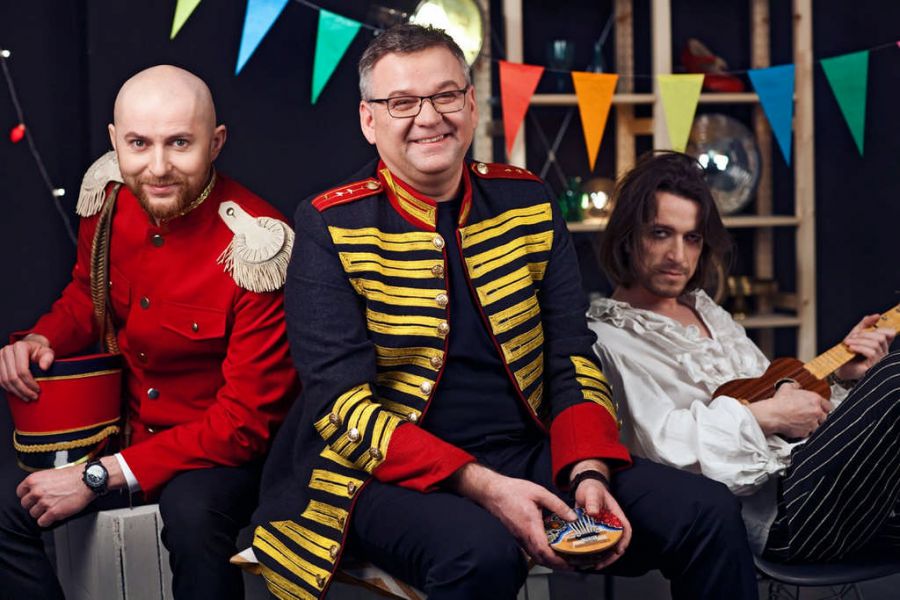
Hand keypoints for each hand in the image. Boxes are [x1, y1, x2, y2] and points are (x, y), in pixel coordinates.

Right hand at [0, 334, 53, 400]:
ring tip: (27, 397)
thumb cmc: (39, 352)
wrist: (30, 348)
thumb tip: (44, 367)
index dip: (30, 382)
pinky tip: (18, 393)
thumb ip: (48, 358)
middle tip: (33, 396)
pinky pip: (0, 381)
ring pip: (5, 380)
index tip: (38, 390)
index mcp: (20, 347)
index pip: (22, 370)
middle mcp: (7, 351)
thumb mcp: (48, 352)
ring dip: (16, 391)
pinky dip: (9, 389)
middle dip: (23, 389)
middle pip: (12, 377)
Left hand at [16, 456, 123, 526]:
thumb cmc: (74, 476)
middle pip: (25, 504)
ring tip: (52, 508)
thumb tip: (35, 490)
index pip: (20, 492)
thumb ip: (40, 482)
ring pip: (33, 514)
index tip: (33, 497)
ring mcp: (44, 502)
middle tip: (44, 503)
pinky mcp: (53, 512)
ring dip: (42, 513)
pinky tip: (53, 515)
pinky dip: (47, 521)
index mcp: (34, 480)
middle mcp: (36, 491)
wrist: (87, 480)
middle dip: (34, 505)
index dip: (28, 496)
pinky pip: (42, 522)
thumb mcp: (51, 474)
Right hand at [449, 463, 575, 569]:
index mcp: (530, 526)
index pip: (544, 550)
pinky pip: (533, 550)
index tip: (570, 562)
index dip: (557, 560)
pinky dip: (545, 554)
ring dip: (552, 561)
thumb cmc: (513, 492)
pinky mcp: (519, 536)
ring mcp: (521, 538)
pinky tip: (553, 548)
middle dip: (559, 565)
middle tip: (574, 563)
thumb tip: (573, 517)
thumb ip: (558, 505)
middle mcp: (525, 536)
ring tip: (566, 558)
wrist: (494, 492)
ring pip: (537, 557)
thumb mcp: (540, 493)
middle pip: (542, 559)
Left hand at [570, 460, 631, 569]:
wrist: (584, 487)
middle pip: (617, 542)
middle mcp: (612, 524)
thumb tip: (593, 512)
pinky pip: (596, 544)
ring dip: (603, 557)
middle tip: (601, 564)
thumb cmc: (592, 488)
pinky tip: (586, 557)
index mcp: (616, 515)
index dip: (624, 541)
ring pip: (607, 546)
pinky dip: (593, 551)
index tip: (618, 551)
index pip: (626, 530)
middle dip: (612, 556)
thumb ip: (593, 500)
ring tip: (594, 565)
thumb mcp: (592, 492)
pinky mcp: (594, 531)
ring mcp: (604, 528)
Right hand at [749, 382, 830, 437]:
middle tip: (809, 415)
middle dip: (818, 417)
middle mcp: (816, 412)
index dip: (823, 407)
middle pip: (825, 417)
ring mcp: (812, 423)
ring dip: (812, 425)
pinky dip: (804, 431)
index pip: (828, 405)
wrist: (773, 415)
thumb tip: (796, 385)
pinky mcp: (806, 432)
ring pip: (818, 426)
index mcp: (815, 400)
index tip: (820, 408)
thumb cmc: (779, 402)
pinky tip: (797, 427)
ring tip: (803, 422)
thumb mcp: (786, 387)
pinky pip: (809, 433)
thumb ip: (795, 385)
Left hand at [834, 314, 894, 381]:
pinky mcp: (874, 366)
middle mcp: (884, 352)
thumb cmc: (848, 352)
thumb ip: (865, 324)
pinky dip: (859, 348)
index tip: (863, 328)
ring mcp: (880, 360)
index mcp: (881, 344)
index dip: (880, 328)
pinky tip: (851, 348)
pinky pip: (871, 352)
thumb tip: (876, 315)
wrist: (840, 368)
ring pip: (875, 344)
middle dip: (864, 334)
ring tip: (848, 343)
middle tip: (852, 337)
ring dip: (859, 341)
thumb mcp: (855, 335)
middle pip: (881, 337)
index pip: (890, 333)